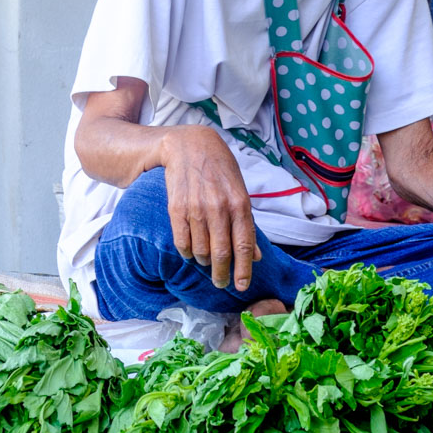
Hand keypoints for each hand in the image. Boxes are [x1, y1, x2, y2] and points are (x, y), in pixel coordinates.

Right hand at [160, 126, 261, 291]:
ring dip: (204, 262)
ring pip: (200, 251)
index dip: (243, 271)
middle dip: (222, 275)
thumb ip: (247, 224)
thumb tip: (256, 256)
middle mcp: (219, 208)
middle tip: (221, 283)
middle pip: (222, 253)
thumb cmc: (220, 169)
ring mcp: (196, 209)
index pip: (243, 246)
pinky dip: (187, 252)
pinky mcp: (177, 208)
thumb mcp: (240, 191)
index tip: (241, 287)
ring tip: (206, 261)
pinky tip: (190, 251)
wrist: (190, 146)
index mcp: (240, 204)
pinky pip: (182, 241)